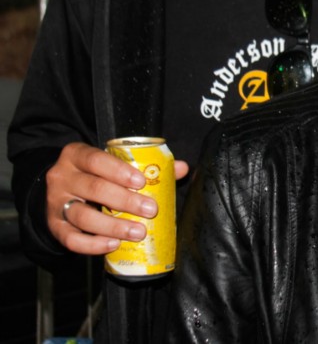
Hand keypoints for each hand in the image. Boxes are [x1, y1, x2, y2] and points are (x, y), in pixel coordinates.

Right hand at [46, 142, 188, 255]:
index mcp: (76, 155)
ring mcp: (55, 204)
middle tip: (150, 210)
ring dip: (113, 226)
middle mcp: (62, 177)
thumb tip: (181, 168)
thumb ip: (144, 164)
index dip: (119, 171)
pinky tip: (114, 244)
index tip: (142, 182)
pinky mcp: (54, 227)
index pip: (96, 160)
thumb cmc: (94, 172)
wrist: (60, 189)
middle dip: (125, 201)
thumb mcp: (110, 162)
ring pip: (82, 217)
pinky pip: (71, 239)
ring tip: (137, 231)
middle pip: (93, 189)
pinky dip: (93, 245)